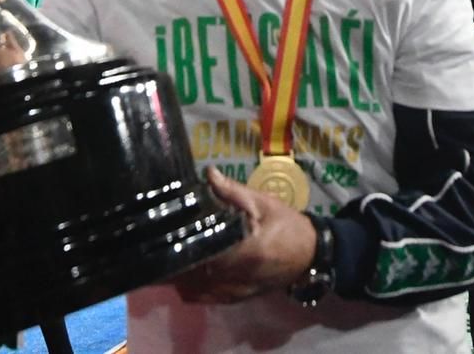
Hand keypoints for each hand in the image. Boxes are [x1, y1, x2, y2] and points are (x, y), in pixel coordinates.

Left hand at [171, 167, 317, 303]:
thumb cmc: (287, 226)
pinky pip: (202, 298)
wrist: (310, 254)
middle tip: (163, 240)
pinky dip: (189, 286)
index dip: (181, 246)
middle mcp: (237, 277)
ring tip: (171, 253)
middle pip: (192, 274)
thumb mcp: (263, 203)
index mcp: (246, 251)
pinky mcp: (234, 299)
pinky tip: (186, 269)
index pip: (203, 253)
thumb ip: (233, 191)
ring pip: (193, 290)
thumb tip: (208, 174)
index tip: (166, 233)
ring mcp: (234, 292)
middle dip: (175, 260)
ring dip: (179, 274)